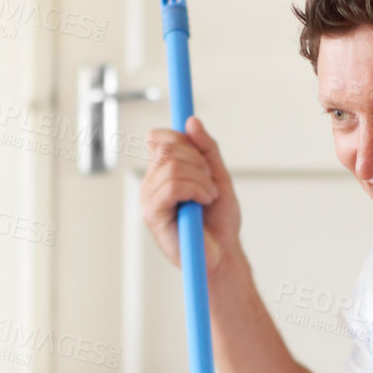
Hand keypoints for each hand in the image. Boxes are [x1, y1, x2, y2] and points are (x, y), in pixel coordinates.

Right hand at [140, 116, 242, 271]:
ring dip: (201, 179)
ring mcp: (149, 199)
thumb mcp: (218, 174)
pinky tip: (202, 202)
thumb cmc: (218, 220)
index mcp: (162, 172)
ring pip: (172, 166)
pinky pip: (173, 186)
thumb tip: (191, 120)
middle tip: (211, 184)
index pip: (160, 137)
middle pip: (167, 148)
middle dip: (198, 161)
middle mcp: (151, 183)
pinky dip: (196, 190)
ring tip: (209, 196)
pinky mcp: (152, 215)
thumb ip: (206, 147)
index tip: (203, 159)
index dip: (183, 139)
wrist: (223, 252)